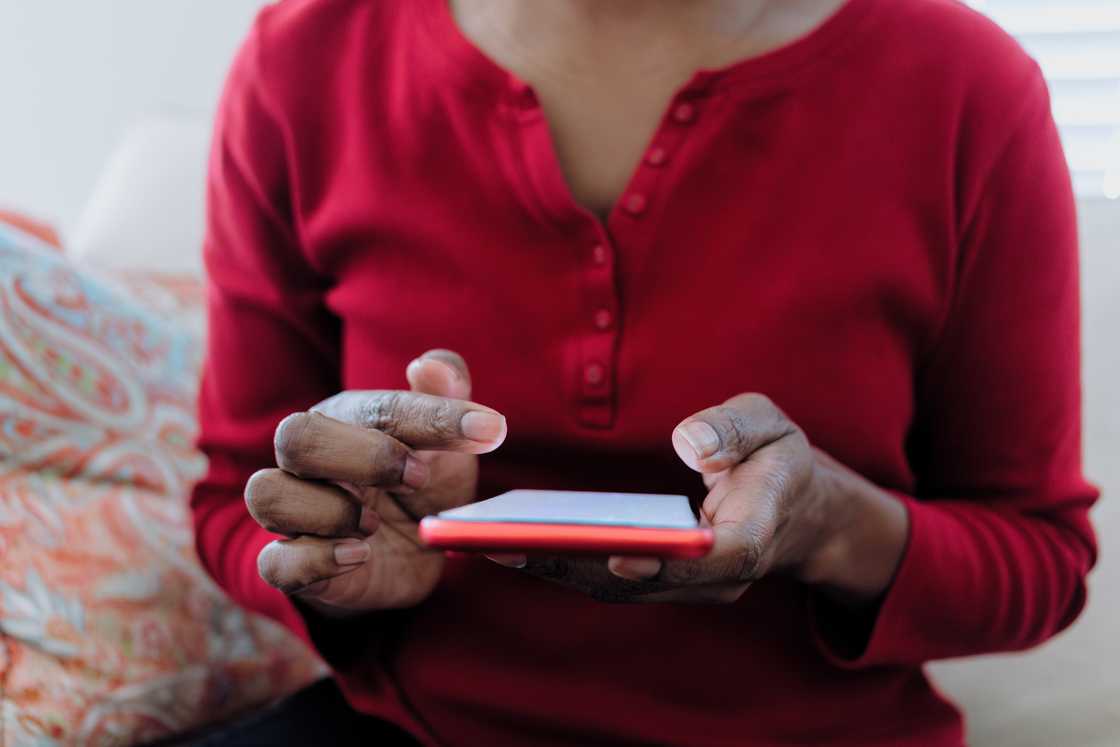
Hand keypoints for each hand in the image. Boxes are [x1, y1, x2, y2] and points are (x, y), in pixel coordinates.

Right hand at [245, 350, 506, 613]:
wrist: (408, 555)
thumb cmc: (419, 484)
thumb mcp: (444, 443)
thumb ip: (444, 397)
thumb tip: (432, 366)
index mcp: (345, 419)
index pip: (376, 406)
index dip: (432, 417)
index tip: (489, 430)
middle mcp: (308, 460)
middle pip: (295, 436)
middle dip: (365, 456)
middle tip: (419, 477)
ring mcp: (294, 513)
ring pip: (267, 493)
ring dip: (329, 510)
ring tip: (374, 525)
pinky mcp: (292, 565)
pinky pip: (275, 562)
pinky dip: (316, 560)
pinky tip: (358, 556)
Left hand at [488, 393, 906, 603]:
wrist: (797, 508)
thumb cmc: (778, 459)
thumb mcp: (772, 427)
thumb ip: (736, 430)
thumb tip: (690, 441)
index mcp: (755, 535)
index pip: (715, 559)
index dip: (668, 561)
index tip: (621, 554)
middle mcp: (717, 577)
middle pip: (645, 581)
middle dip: (578, 565)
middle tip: (509, 544)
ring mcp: (689, 587)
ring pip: (618, 587)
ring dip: (557, 569)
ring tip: (492, 541)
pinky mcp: (662, 582)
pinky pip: (609, 578)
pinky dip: (564, 563)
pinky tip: (515, 540)